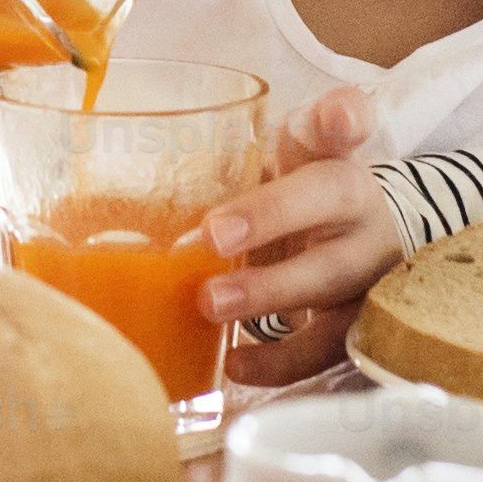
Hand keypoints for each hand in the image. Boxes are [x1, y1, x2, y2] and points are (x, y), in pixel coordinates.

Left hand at [196, 84, 394, 381]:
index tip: (337, 120)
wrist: (359, 246)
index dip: (343, 117)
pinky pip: (327, 345)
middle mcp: (359, 205)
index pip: (345, 120)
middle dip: (270, 217)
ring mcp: (370, 264)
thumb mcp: (271, 168)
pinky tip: (236, 364)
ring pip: (332, 278)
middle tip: (212, 234)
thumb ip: (220, 167)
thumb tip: (113, 200)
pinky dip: (281, 361)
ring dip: (271, 293)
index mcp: (331, 155)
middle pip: (329, 199)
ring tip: (211, 305)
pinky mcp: (363, 320)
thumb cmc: (293, 199)